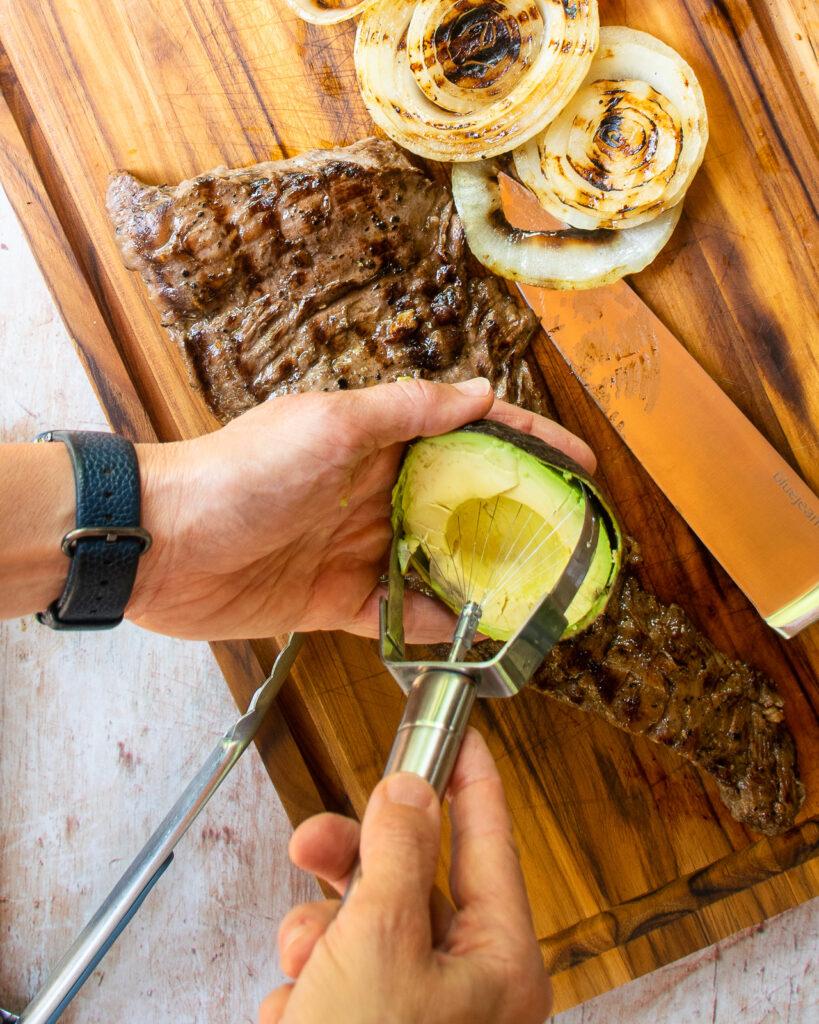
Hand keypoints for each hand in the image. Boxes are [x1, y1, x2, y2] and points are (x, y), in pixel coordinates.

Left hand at [129, 377, 593, 640]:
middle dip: (517, 517)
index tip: (580, 461)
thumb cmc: (238, 473)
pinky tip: (469, 635)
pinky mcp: (337, 599)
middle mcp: (376, 492)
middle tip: (571, 539)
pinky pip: (398, 614)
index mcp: (377, 441)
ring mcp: (360, 548)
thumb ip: (406, 411)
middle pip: (464, 503)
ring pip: (439, 563)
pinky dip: (432, 624)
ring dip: (483, 577)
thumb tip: (480, 390)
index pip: (468, 432)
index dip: (528, 441)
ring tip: (537, 594)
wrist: (161, 545)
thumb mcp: (328, 427)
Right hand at [260, 728, 552, 1023]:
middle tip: (315, 839)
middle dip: (352, 864)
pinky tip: (296, 1011)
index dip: (473, 782)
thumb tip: (408, 794)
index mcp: (498, 964)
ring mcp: (420, 1014)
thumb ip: (398, 856)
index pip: (490, 844)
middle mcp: (468, 988)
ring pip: (364, 930)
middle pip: (411, 883)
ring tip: (301, 960)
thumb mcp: (381, 943)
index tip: (462, 737)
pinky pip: (338, 977)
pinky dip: (308, 986)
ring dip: (318, 936)